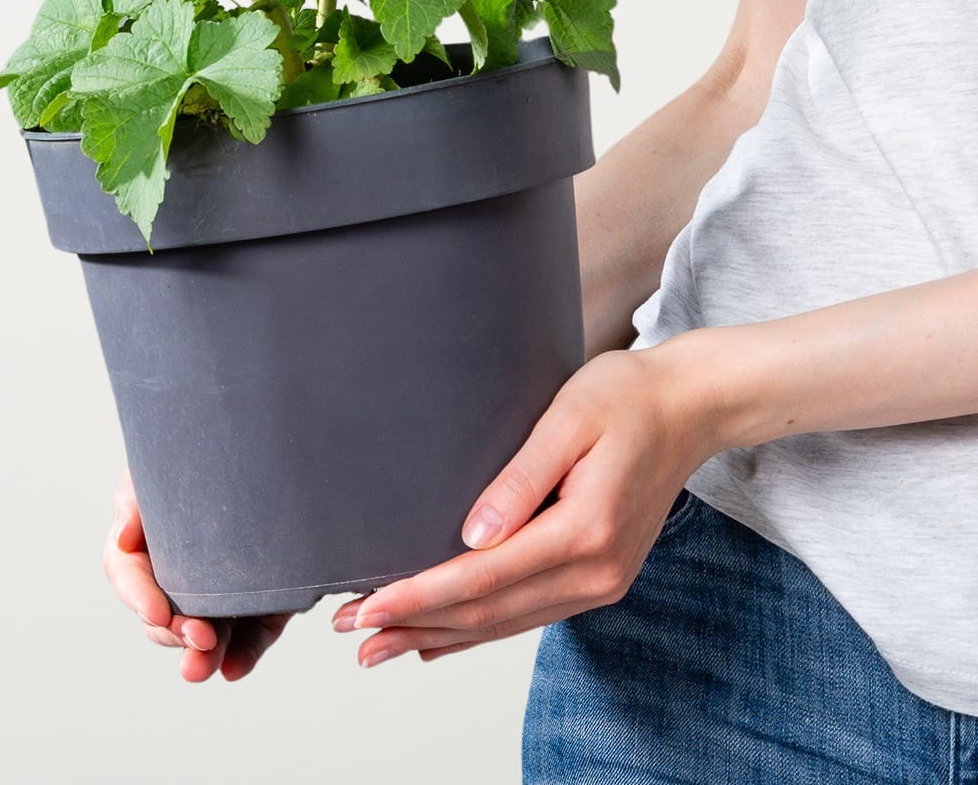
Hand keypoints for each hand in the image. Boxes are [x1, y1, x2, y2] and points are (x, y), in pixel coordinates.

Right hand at [103, 471, 290, 682]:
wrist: (263, 449)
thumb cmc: (192, 454)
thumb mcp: (156, 467)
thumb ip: (134, 499)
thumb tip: (122, 538)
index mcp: (146, 543)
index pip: (128, 575)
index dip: (138, 596)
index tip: (156, 611)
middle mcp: (178, 574)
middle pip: (162, 617)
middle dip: (175, 633)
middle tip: (199, 635)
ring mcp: (218, 593)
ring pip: (204, 636)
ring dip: (203, 656)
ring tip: (206, 666)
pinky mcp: (259, 602)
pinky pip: (250, 636)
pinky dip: (241, 656)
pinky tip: (233, 669)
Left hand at [331, 342, 720, 667]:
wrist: (690, 407)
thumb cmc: (625, 397)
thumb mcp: (567, 419)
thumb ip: (520, 479)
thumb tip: (473, 535)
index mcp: (584, 532)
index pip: (481, 578)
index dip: (418, 596)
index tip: (366, 607)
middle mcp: (595, 572)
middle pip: (487, 613)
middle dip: (414, 625)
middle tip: (352, 634)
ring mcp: (600, 582)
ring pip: (504, 623)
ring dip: (439, 635)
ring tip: (381, 644)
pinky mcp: (598, 577)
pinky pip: (528, 615)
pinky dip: (479, 631)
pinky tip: (441, 639)